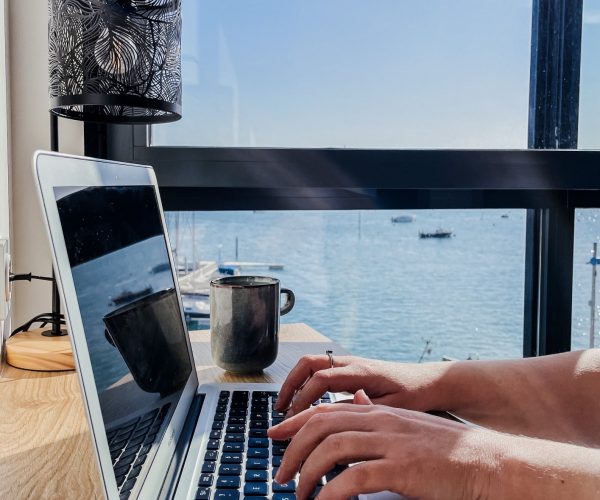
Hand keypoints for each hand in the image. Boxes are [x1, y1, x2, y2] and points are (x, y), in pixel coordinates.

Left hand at [268, 400, 491, 499]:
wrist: (489, 463)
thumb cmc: (449, 451)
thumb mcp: (408, 427)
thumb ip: (378, 417)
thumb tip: (353, 403)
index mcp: (380, 412)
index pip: (325, 411)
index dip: (295, 423)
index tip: (274, 436)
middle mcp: (381, 421)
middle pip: (321, 427)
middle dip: (293, 450)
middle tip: (280, 476)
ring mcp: (391, 443)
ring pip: (331, 450)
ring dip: (307, 474)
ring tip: (298, 495)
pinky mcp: (402, 469)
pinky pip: (353, 479)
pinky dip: (331, 493)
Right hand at [275, 354, 444, 415]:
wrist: (430, 382)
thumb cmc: (415, 396)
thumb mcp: (391, 409)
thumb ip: (361, 408)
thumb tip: (331, 415)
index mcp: (360, 371)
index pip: (321, 378)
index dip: (303, 398)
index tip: (293, 419)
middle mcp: (351, 362)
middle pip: (308, 363)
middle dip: (290, 385)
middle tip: (279, 410)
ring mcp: (349, 364)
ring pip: (312, 364)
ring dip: (295, 383)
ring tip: (286, 407)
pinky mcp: (350, 370)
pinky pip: (321, 371)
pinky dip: (306, 385)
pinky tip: (305, 405)